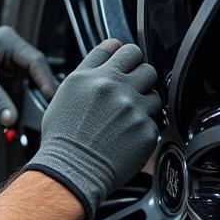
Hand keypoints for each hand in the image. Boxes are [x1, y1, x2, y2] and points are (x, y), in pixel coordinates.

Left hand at [0, 26, 56, 125]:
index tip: (53, 98)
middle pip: (35, 74)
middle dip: (40, 94)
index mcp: (10, 41)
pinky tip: (14, 119)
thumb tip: (10, 118)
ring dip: (27, 103)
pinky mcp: (2, 76)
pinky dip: (14, 105)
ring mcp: (8, 64)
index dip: (46, 80)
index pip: (36, 61)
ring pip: (25, 86)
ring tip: (33, 121)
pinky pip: (14, 92)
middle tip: (48, 113)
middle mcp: (12, 51)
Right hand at [24, 40, 160, 219]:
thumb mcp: (64, 95)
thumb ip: (87, 71)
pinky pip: (156, 119)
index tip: (122, 61)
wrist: (73, 171)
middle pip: (142, 62)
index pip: (116, 47)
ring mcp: (132, 107)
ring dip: (145, 100)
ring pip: (155, 91)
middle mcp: (112, 87)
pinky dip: (146, 125)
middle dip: (139, 73)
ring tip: (129, 115)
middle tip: (132, 87)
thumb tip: (107, 53)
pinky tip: (129, 133)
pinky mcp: (146, 128)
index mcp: (89, 77)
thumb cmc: (63, 138)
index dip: (121, 54)